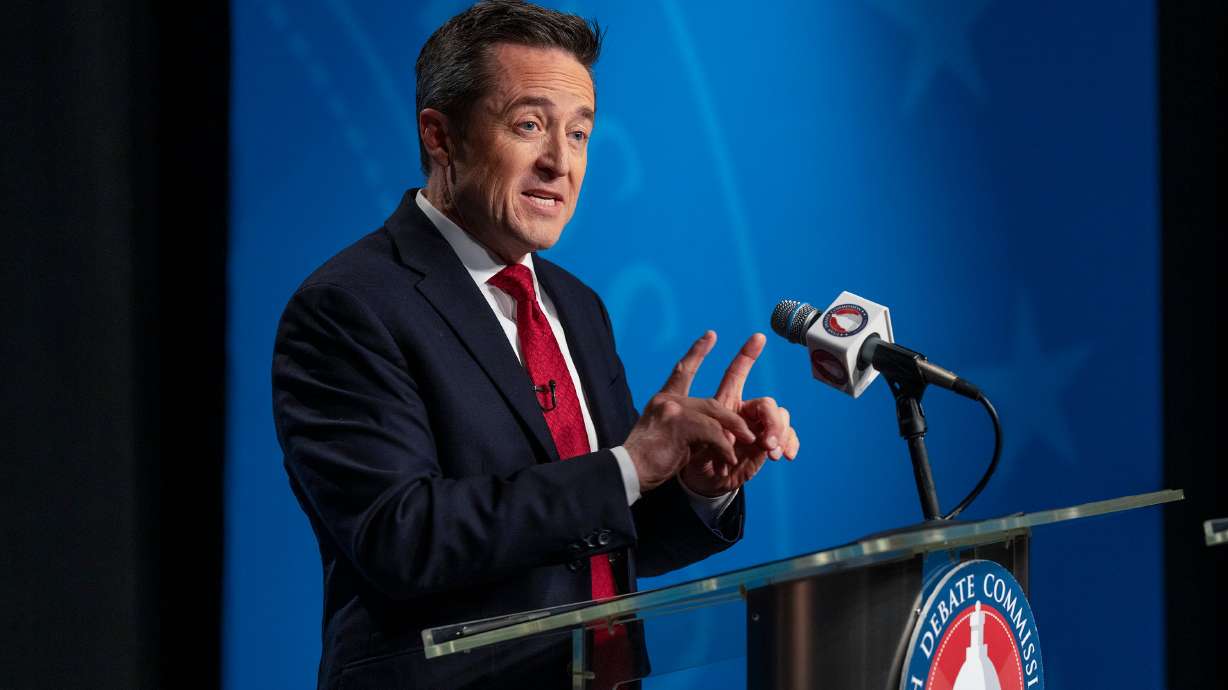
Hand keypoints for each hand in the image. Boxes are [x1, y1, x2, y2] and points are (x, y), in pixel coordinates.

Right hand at [623, 333, 757, 491]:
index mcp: (663, 400)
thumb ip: (688, 428)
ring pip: (716, 415)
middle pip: (712, 401)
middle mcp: (667, 400)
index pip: (682, 370)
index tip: (711, 335)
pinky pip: (712, 432)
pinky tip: (727, 461)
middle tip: (751, 434)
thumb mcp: (670, 438)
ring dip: (733, 434)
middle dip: (735, 418)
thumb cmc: (647, 462)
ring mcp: (672, 409)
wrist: (628, 472)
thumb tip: (715, 432)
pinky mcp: (678, 424)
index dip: (698, 352)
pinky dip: (724, 447)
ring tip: (744, 449)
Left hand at [679, 333, 799, 496]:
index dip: (746, 355)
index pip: (736, 373)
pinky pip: (788, 435)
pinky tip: (786, 455)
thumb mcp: (700, 442)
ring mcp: (759, 426)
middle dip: (771, 420)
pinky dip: (790, 443)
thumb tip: (728, 430)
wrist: (706, 481)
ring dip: (780, 433)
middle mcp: (745, 411)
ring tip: (771, 452)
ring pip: (781, 417)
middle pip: (767, 403)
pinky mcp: (770, 443)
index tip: (758, 336)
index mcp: (726, 402)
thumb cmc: (697, 457)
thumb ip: (713, 432)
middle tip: (766, 442)